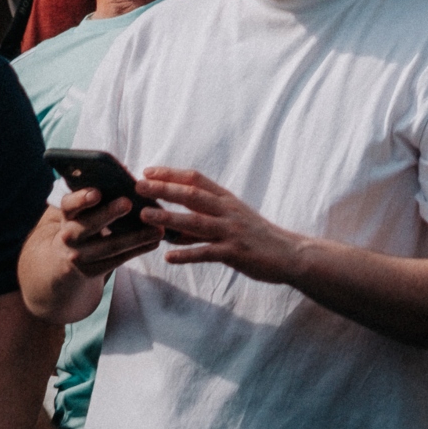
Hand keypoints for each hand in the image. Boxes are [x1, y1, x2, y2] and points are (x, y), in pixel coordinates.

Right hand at [45, 183, 167, 282]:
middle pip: (90, 225)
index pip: (69, 205)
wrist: (70, 260)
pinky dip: (139, 250)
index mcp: (68, 215)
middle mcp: (69, 235)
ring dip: (137, 237)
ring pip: (111, 245)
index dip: (81, 198)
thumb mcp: (86, 211)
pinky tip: (155, 242)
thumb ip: (103, 195)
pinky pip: (119, 259)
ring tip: (158, 229)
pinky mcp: (92, 271)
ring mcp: (79, 256)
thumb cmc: (88, 222)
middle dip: (109, 213)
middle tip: (128, 203)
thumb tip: (130, 177)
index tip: (97, 193)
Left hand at [143, 167, 307, 283]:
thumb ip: (204, 220)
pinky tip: (169, 257)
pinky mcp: (235, 253)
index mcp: (226, 200)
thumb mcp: (232, 220)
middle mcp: (228, 211)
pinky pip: (207, 253)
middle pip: (192, 195)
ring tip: (146, 216)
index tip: (147, 171)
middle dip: (164, 189)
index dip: (171, 174)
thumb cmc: (256, 237)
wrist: (289, 253)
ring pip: (196, 222)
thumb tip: (171, 225)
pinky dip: (188, 254)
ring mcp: (231, 231)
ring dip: (169, 218)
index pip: (196, 179)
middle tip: (138, 186)